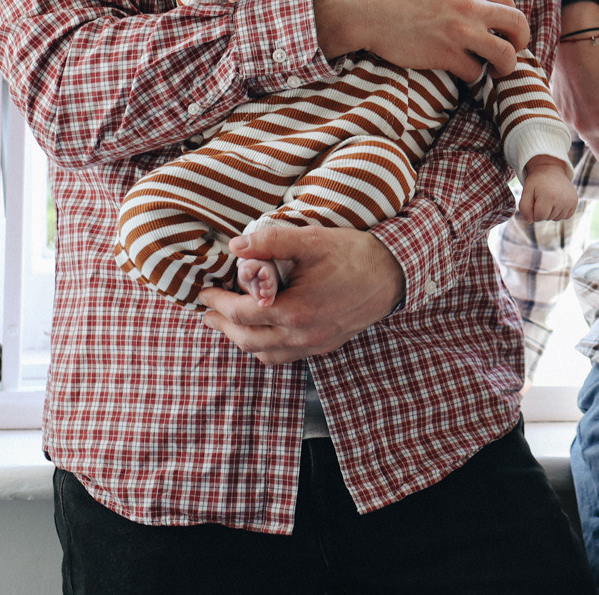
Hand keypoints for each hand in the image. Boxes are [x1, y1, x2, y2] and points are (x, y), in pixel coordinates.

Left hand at [197, 223, 404, 362]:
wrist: (394, 274)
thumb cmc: (354, 255)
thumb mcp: (312, 240)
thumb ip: (272, 242)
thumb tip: (236, 246)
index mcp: (296, 311)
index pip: (242, 314)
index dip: (218, 304)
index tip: (204, 293)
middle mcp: (303, 336)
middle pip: (248, 340)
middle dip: (223, 325)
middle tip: (207, 312)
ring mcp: (315, 344)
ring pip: (265, 354)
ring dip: (241, 340)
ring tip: (228, 324)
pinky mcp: (326, 346)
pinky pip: (285, 357)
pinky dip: (264, 348)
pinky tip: (262, 333)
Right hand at [312, 0, 527, 81]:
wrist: (361, 2)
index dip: (509, 14)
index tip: (502, 26)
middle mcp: (471, 5)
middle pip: (518, 26)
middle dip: (520, 41)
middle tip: (512, 49)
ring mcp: (460, 31)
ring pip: (504, 55)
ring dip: (503, 65)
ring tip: (493, 69)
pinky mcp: (445, 54)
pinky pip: (474, 72)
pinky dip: (473, 75)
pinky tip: (463, 71)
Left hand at [516, 157, 578, 222]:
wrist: (551, 169)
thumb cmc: (537, 181)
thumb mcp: (526, 191)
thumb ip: (524, 208)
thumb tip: (530, 221)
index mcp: (549, 197)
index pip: (539, 217)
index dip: (534, 212)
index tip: (534, 201)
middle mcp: (562, 200)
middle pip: (548, 218)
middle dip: (543, 211)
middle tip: (543, 196)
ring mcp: (570, 201)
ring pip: (557, 218)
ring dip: (551, 212)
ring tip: (550, 198)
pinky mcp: (575, 202)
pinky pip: (566, 216)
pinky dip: (560, 212)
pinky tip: (557, 201)